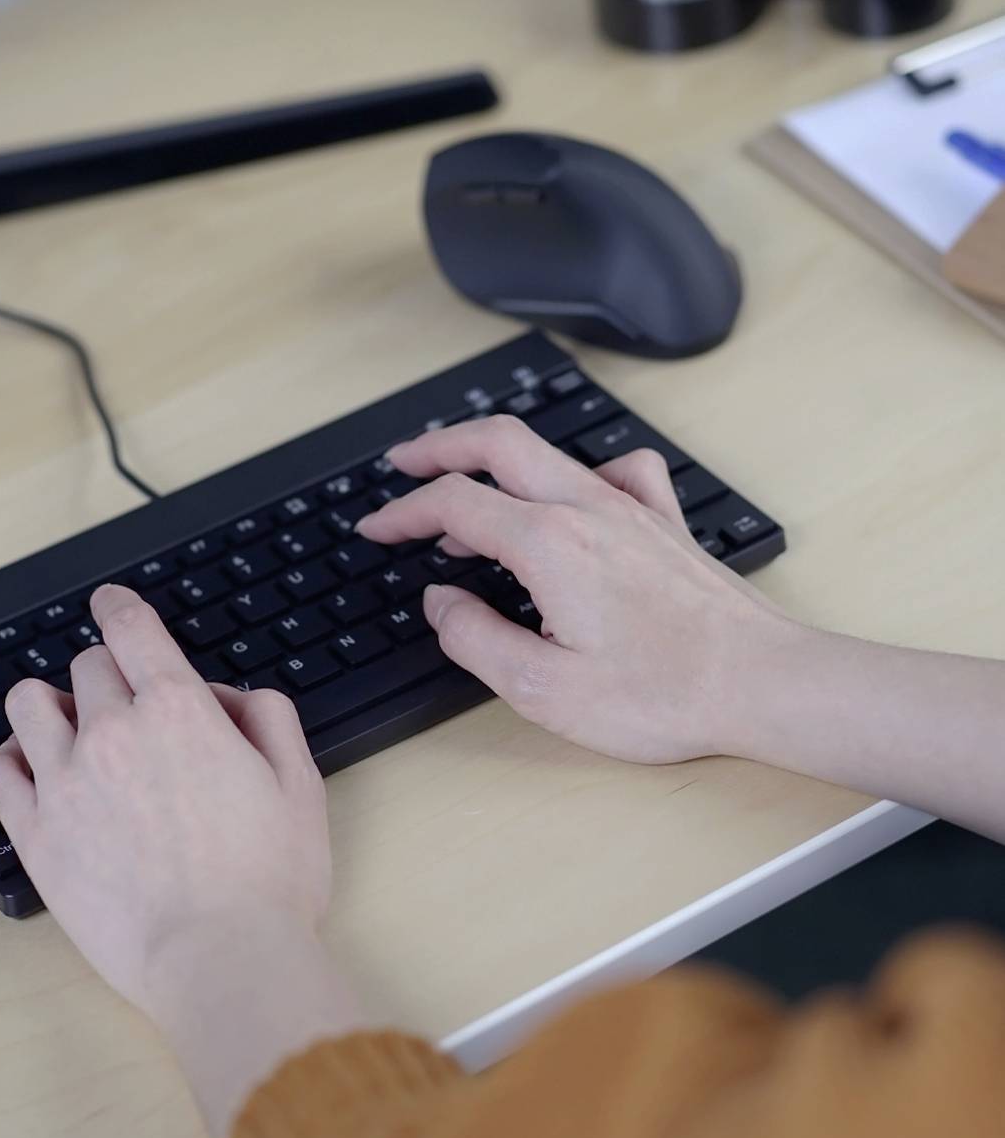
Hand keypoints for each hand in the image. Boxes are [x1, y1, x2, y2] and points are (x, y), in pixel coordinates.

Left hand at [0, 585, 330, 1014]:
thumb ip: (267, 717)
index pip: (131, 627)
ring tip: (69, 729)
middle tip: (127, 709)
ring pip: (28, 702)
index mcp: (178, 709)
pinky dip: (13, 759)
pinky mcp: (35, 834)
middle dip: (109, 675)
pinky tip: (35, 772)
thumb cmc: (269, 882)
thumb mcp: (300, 782)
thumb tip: (228, 696)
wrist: (222, 961)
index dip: (119, 606)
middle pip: (87, 665)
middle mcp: (114, 732)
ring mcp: (66, 781)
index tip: (112, 604)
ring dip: (50, 704)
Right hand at [354, 416, 794, 763]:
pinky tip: (575, 496)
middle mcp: (587, 510)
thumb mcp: (544, 689)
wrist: (762, 684)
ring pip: (547, 453)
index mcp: (548, 545)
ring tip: (462, 492)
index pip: (453, 504)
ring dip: (492, 460)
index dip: (402, 513)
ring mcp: (630, 509)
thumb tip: (443, 603)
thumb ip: (476, 639)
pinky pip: (617, 470)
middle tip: (401, 465)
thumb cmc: (665, 694)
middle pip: (496, 443)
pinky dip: (579, 472)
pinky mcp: (663, 525)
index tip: (376, 529)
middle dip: (438, 446)